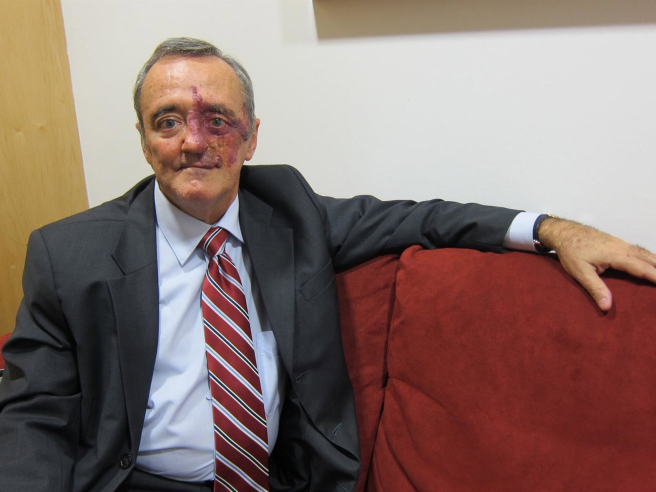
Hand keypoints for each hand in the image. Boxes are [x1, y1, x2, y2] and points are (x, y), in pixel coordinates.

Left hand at [538, 218, 655, 310]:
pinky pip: (639, 250)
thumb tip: (607, 307)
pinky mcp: (617, 242)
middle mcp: (622, 247)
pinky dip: (650, 256)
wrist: (564, 231)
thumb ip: (595, 288)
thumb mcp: (580, 272)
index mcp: (616, 255)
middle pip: (649, 258)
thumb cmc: (570, 252)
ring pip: (645, 253)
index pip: (642, 268)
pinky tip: (652, 261)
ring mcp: (621, 243)